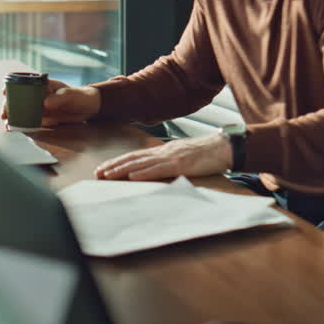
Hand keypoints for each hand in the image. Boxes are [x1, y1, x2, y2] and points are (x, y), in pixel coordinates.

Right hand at [1, 79, 100, 125]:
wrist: (89, 108)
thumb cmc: (80, 97)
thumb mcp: (71, 96)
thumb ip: (59, 98)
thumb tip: (45, 103)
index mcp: (43, 85)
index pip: (23, 83)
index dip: (12, 87)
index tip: (5, 93)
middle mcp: (38, 96)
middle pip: (19, 99)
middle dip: (9, 106)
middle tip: (5, 114)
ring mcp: (40, 107)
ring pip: (22, 111)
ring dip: (14, 118)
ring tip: (8, 125)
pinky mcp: (44, 118)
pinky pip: (31, 121)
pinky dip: (23, 125)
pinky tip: (16, 129)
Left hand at [95, 133, 230, 180]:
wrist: (227, 146)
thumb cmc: (208, 153)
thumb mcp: (185, 156)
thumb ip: (170, 161)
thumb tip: (157, 169)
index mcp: (165, 151)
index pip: (136, 156)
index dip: (118, 162)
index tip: (103, 169)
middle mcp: (165, 152)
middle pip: (133, 158)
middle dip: (113, 166)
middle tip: (96, 174)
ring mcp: (172, 157)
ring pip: (142, 164)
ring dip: (122, 170)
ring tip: (107, 175)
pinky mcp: (182, 164)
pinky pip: (160, 169)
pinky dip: (144, 173)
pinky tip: (132, 176)